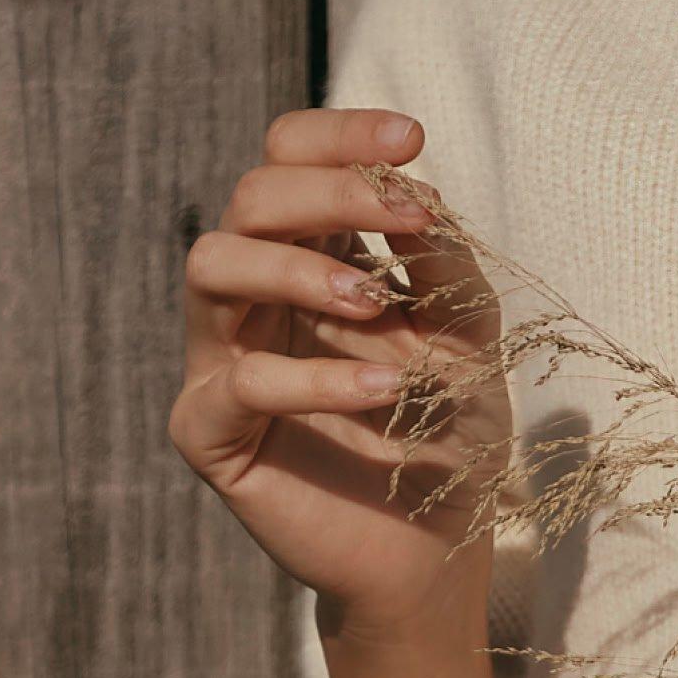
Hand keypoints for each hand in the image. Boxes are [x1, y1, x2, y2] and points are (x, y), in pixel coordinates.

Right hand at [166, 106, 513, 636]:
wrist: (436, 543)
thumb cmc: (447, 423)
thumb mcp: (467, 328)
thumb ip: (443, 260)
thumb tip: (416, 191)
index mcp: (310, 251)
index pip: (289, 156)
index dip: (339, 134)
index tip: (413, 139)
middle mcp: (256, 292)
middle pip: (250, 196)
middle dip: (329, 192)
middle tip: (407, 217)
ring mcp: (224, 357)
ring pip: (211, 264)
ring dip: (297, 269)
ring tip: (374, 302)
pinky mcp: (210, 432)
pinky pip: (238, 382)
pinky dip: (315, 379)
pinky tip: (384, 389)